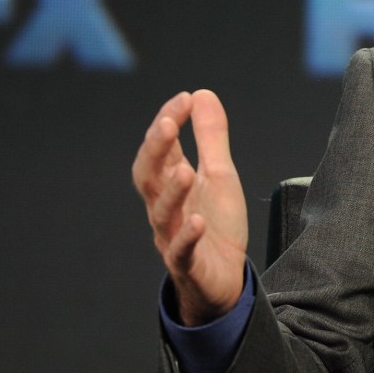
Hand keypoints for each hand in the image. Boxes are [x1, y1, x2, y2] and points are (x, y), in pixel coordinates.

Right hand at [131, 89, 248, 325]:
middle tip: (168, 123)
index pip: (162, 149)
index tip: (184, 99)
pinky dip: (187, 236)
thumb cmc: (216, 224)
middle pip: (149, 176)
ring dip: (172, 191)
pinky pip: (181, 251)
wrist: (224, 279)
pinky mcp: (187, 264)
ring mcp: (172, 236)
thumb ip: (211, 138)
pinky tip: (197, 221)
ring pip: (162, 213)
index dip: (168, 122)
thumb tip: (202, 94)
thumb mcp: (220, 175)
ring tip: (185, 171)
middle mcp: (165, 207)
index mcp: (171, 183)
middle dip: (156, 150)